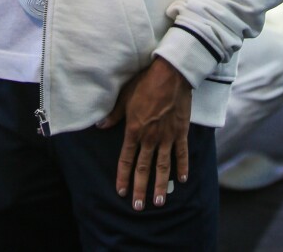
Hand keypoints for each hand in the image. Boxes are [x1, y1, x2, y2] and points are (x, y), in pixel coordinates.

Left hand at [98, 56, 191, 210]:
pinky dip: (182, 167)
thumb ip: (114, 115)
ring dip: (160, 185)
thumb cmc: (144, 83)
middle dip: (140, 188)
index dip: (123, 177)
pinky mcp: (181, 132)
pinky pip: (182, 154)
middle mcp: (150, 138)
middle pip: (143, 168)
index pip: (126, 159)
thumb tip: (100, 126)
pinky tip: (182, 180)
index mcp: (134, 131)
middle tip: (138, 206)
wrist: (170, 75)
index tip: (121, 192)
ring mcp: (167, 137)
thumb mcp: (124, 97)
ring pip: (162, 167)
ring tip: (159, 202)